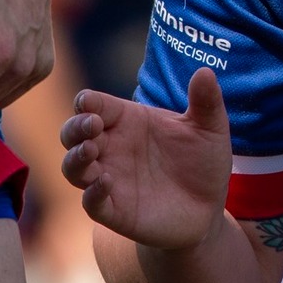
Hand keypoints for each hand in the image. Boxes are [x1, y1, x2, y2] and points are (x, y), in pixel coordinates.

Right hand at [59, 68, 231, 251]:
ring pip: (73, 167)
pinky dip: (93, 193)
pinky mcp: (114, 210)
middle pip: (73, 133)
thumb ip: (206, 102)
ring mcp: (109, 179)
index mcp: (128, 120)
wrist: (207, 209)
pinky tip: (105, 182)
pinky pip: (92, 202)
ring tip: (91, 150)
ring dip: (76, 157)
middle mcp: (112, 148)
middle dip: (75, 127)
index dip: (87, 102)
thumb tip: (205, 72)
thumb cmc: (202, 162)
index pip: (95, 105)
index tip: (89, 103)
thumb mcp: (210, 130)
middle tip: (92, 124)